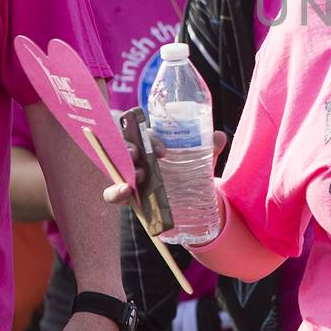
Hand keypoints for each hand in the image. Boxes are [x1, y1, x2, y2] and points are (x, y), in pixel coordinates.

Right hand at [104, 130, 227, 205]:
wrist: (190, 197)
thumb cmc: (189, 169)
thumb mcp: (201, 158)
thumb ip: (210, 147)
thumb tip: (219, 136)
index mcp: (151, 142)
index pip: (144, 133)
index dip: (150, 139)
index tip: (164, 152)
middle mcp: (137, 156)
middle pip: (126, 147)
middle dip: (129, 149)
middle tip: (138, 155)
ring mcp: (130, 175)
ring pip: (117, 168)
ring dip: (124, 170)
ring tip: (138, 175)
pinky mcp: (128, 195)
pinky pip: (112, 193)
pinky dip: (115, 193)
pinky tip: (125, 191)